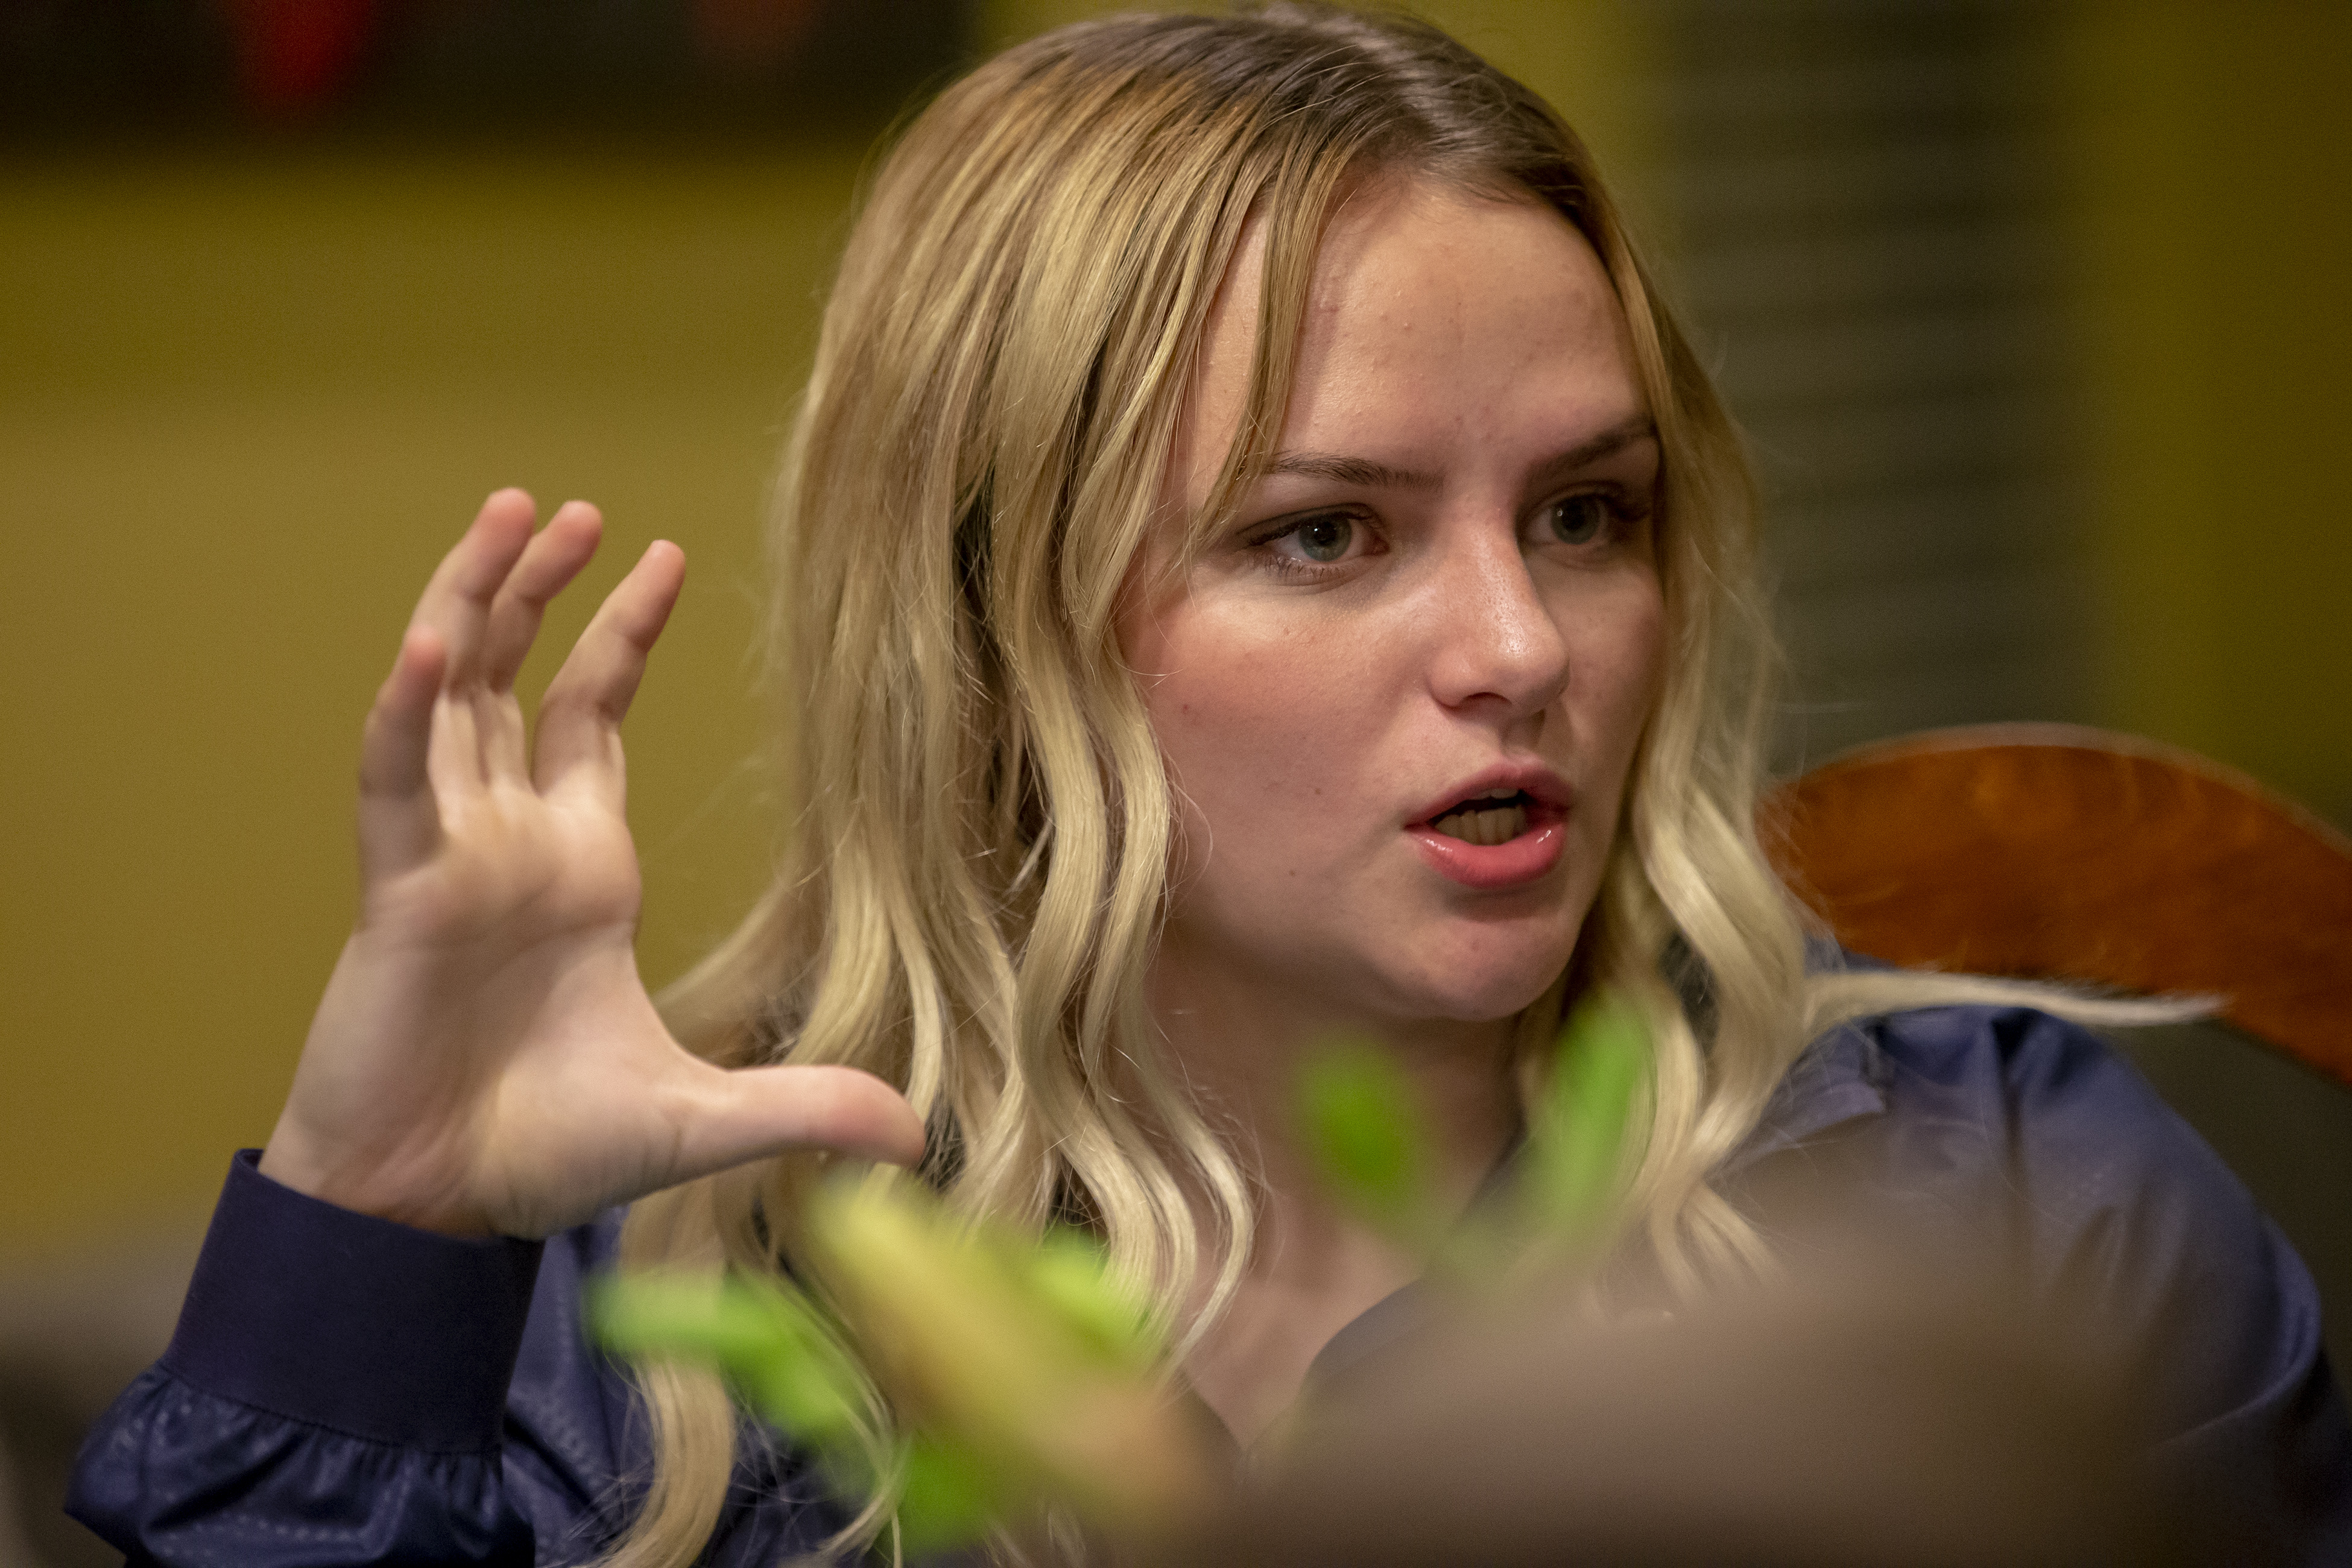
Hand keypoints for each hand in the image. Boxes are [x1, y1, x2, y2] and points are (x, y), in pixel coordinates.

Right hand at [260, 490, 922, 1237]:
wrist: (431, 1211)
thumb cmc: (544, 1156)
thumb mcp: (701, 1121)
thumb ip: (804, 1106)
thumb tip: (920, 1133)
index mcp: (579, 870)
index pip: (590, 718)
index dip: (618, 635)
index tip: (658, 556)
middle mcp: (510, 843)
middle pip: (516, 679)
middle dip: (541, 591)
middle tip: (573, 507)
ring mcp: (448, 856)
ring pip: (449, 695)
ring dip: (471, 603)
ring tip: (510, 513)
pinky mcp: (396, 890)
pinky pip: (394, 778)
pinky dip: (407, 711)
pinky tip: (432, 646)